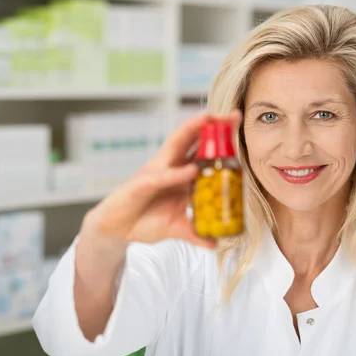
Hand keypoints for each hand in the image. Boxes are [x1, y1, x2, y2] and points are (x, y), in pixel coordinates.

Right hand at [81, 110, 242, 249]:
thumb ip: (196, 232)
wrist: (117, 229)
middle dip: (211, 124)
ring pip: (175, 145)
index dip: (220, 137)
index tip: (237, 123)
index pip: (202, 149)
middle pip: (192, 138)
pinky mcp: (142, 184)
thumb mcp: (178, 227)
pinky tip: (191, 170)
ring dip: (191, 131)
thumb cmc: (146, 220)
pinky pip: (162, 177)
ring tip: (208, 120)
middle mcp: (170, 166)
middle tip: (232, 114)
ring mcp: (156, 172)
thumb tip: (215, 241)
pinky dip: (177, 174)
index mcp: (180, 172)